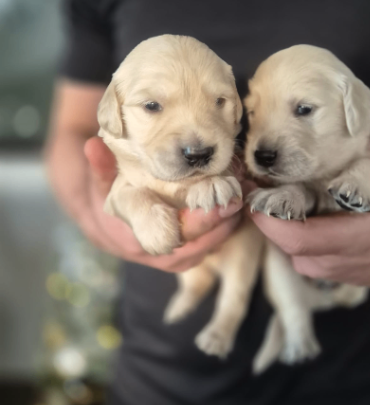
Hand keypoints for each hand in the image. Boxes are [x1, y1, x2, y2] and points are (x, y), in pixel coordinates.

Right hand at [81, 137, 242, 271]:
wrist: (107, 223)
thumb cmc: (107, 197)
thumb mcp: (101, 181)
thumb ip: (100, 167)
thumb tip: (91, 146)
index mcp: (132, 236)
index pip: (164, 236)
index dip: (191, 223)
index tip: (210, 203)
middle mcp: (154, 253)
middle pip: (192, 245)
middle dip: (216, 223)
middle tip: (235, 198)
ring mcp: (173, 258)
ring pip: (206, 248)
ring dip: (226, 226)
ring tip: (242, 199)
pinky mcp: (188, 254)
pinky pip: (211, 246)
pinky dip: (226, 227)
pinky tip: (240, 206)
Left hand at [249, 110, 369, 286]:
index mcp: (351, 241)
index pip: (299, 240)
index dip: (269, 221)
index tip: (254, 190)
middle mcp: (330, 261)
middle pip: (281, 239)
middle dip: (264, 210)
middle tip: (254, 178)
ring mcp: (318, 269)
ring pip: (282, 244)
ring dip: (273, 218)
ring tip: (266, 187)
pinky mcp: (311, 269)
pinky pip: (287, 248)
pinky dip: (282, 227)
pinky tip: (284, 204)